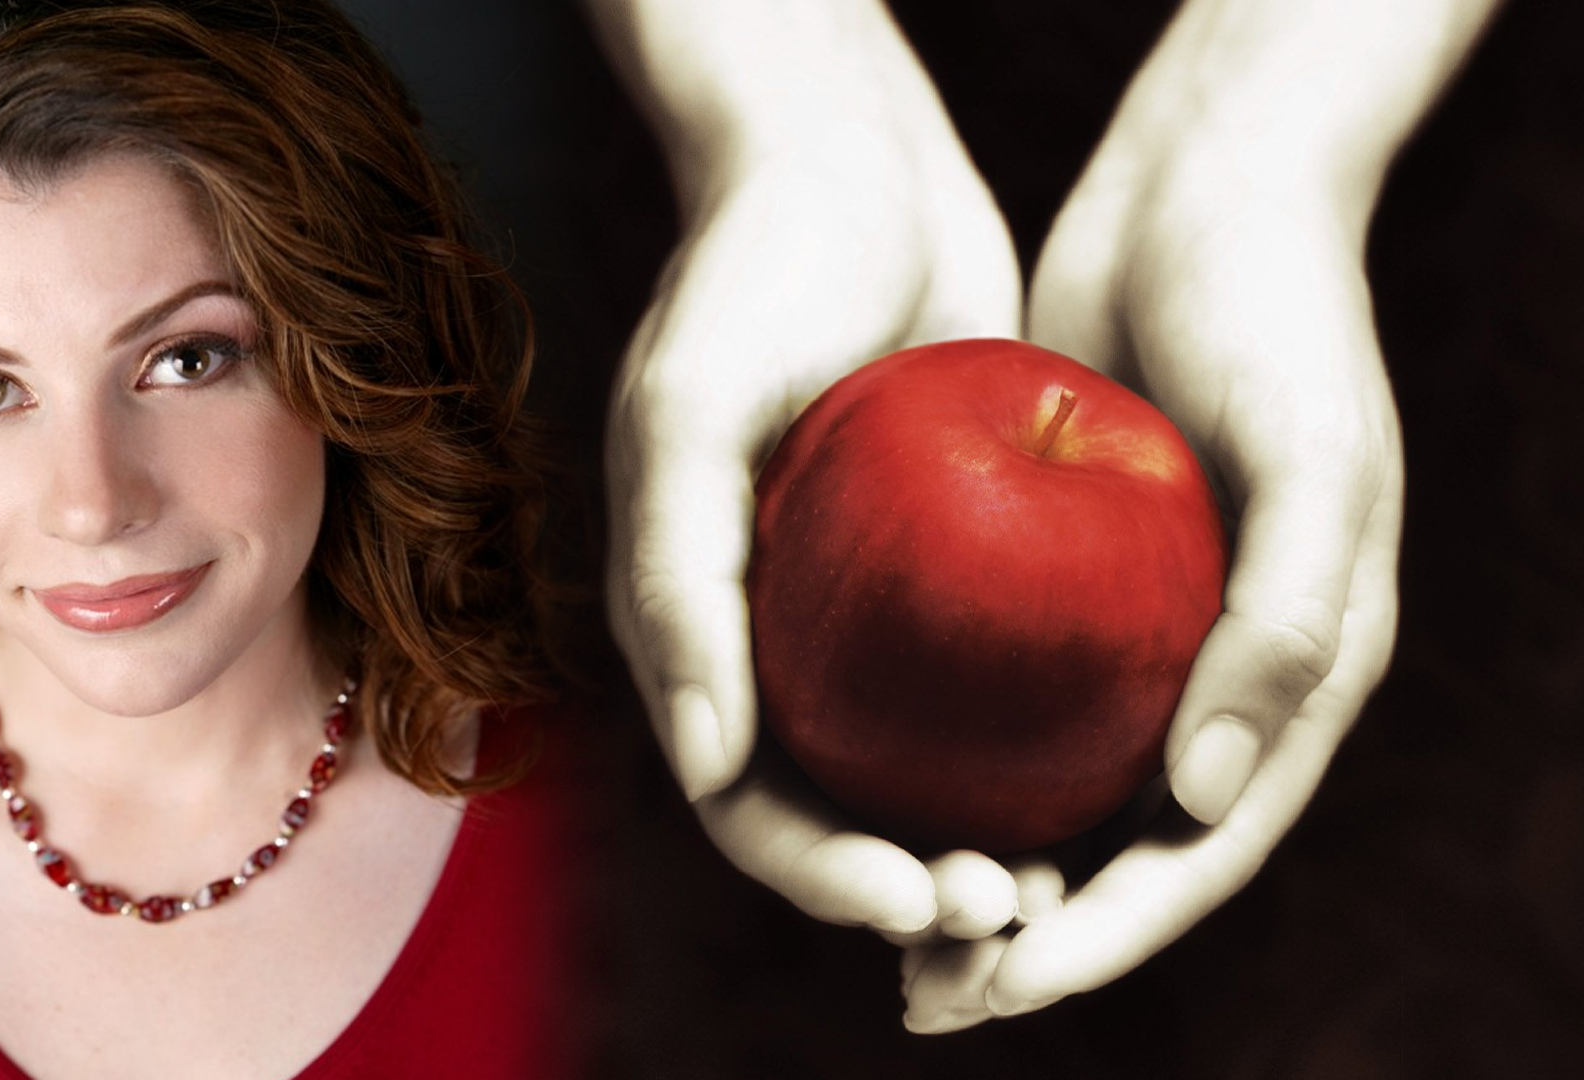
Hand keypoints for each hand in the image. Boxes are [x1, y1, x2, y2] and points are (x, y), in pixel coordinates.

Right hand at [600, 3, 1024, 935]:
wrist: (853, 164)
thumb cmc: (753, 274)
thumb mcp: (695, 411)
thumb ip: (675, 581)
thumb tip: (706, 764)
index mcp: (692, 628)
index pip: (744, 797)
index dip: (819, 871)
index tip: (920, 895)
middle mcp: (772, 640)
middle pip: (836, 808)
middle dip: (910, 884)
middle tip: (1012, 903)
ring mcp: (858, 610)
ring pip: (916, 769)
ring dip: (975, 839)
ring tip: (1063, 877)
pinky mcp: (941, 572)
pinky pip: (982, 685)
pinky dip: (1026, 746)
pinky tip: (1104, 770)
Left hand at [902, 137, 1404, 1031]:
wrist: (1198, 200)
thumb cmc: (1280, 320)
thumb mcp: (1317, 463)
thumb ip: (1282, 629)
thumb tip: (1199, 802)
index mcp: (1296, 687)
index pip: (1197, 856)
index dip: (1108, 937)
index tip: (1005, 982)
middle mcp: (1209, 680)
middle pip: (1112, 853)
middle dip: (1023, 939)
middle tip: (917, 993)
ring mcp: (1128, 637)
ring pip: (1042, 792)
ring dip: (967, 867)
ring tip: (876, 927)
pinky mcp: (1052, 585)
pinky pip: (990, 697)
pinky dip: (936, 757)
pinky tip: (855, 787)